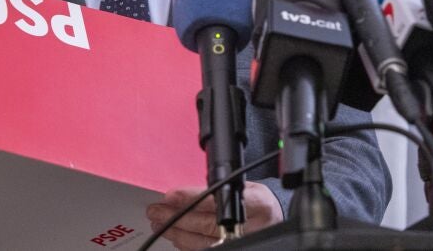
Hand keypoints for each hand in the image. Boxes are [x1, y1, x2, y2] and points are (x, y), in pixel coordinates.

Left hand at [145, 181, 282, 249]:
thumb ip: (220, 191)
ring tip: (159, 222)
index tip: (170, 196)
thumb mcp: (246, 188)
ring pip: (202, 242)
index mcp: (256, 203)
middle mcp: (249, 226)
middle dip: (176, 217)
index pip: (216, 201)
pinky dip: (187, 244)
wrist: (276, 221)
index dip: (189, 199)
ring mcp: (241, 241)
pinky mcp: (234, 248)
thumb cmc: (258, 203)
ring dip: (176, 232)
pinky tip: (175, 237)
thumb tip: (184, 194)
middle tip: (156, 210)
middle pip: (206, 224)